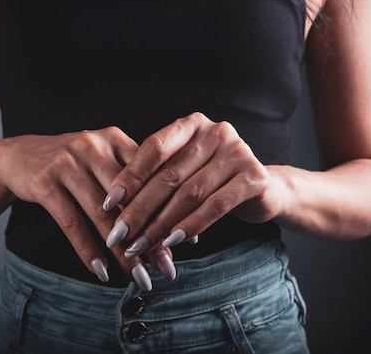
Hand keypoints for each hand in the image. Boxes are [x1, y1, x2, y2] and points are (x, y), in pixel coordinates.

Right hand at [0, 128, 175, 289]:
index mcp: (115, 139)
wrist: (18, 156)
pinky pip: (72, 223)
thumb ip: (132, 184)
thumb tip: (170, 224)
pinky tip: (101, 272)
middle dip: (150, 238)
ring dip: (122, 252)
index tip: (186, 242)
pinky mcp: (45, 182)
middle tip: (166, 269)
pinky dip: (88, 250)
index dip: (169, 211)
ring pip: (103, 216)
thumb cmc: (71, 164)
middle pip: (130, 200)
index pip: (150, 178)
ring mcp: (68, 163)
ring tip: (138, 278)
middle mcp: (94, 146)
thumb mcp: (103, 161)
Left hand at [102, 112, 282, 257]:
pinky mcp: (254, 177)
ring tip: (140, 245)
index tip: (107, 203)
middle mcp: (216, 132)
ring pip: (189, 194)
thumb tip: (114, 209)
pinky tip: (173, 242)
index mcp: (192, 124)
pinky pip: (215, 206)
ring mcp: (238, 152)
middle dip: (139, 209)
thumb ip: (157, 180)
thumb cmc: (211, 180)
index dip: (129, 176)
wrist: (263, 188)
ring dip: (160, 224)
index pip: (154, 147)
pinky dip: (190, 226)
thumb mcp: (184, 172)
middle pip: (169, 174)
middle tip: (118, 235)